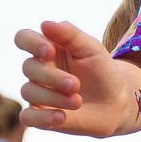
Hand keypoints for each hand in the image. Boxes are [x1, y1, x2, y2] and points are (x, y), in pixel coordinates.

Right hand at [16, 22, 136, 135]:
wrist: (116, 103)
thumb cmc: (103, 72)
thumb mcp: (93, 50)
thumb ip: (71, 35)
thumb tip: (45, 24)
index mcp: (47, 49)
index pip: (24, 38)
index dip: (30, 43)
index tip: (49, 51)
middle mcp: (38, 70)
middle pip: (28, 67)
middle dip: (52, 77)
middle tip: (76, 84)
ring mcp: (37, 93)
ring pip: (28, 92)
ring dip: (54, 97)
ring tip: (78, 101)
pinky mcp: (40, 115)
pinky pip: (27, 117)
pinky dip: (42, 118)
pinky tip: (61, 117)